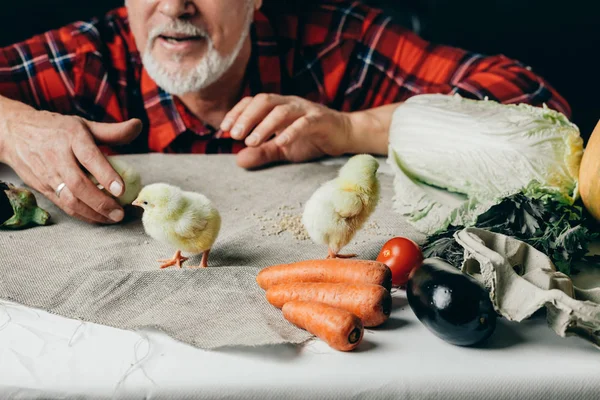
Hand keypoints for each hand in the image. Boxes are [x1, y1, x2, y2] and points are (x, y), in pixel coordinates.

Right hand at [0, 104, 141, 223]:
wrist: (14, 133)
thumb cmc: (57, 129)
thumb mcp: (83, 125)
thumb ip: (113, 131)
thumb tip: (138, 125)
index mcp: (72, 137)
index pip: (89, 157)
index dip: (106, 175)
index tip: (121, 190)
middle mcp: (58, 156)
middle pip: (79, 184)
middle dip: (101, 202)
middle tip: (120, 213)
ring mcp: (48, 174)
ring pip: (69, 199)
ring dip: (92, 213)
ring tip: (112, 218)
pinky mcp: (42, 187)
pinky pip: (62, 205)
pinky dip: (81, 215)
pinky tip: (97, 218)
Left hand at [220, 94, 352, 168]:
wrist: (345, 135)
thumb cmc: (312, 139)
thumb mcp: (283, 149)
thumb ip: (263, 152)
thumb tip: (238, 160)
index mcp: (278, 106)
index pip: (253, 102)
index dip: (237, 112)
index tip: (224, 129)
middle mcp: (290, 103)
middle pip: (264, 101)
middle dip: (246, 117)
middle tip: (234, 135)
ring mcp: (306, 110)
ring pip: (281, 111)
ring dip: (264, 125)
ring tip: (251, 142)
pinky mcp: (320, 120)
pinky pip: (304, 122)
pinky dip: (291, 131)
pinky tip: (280, 142)